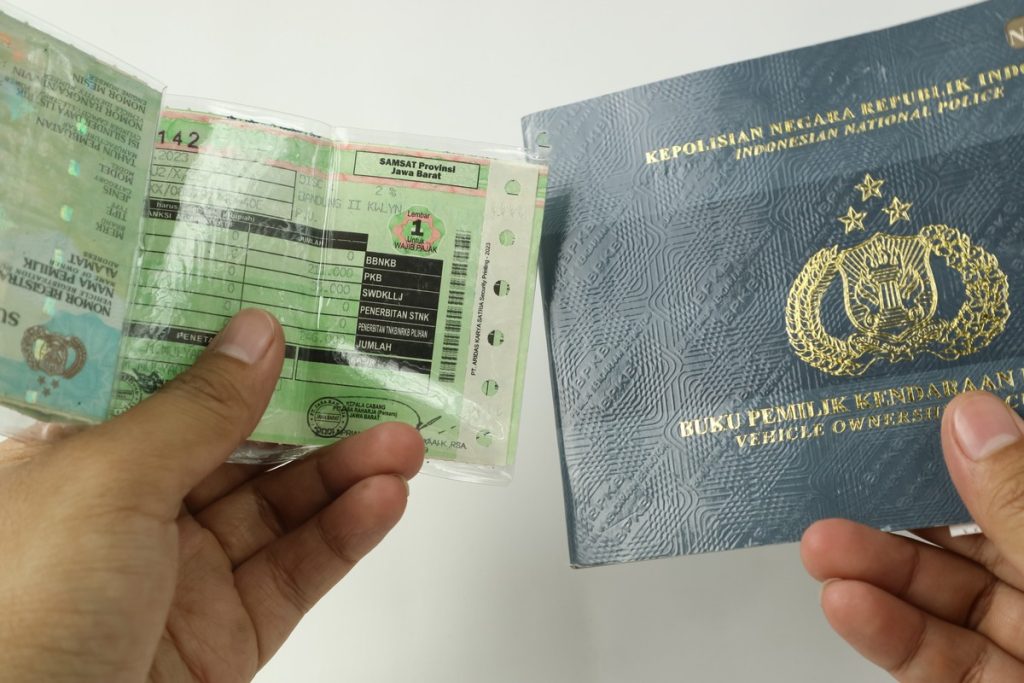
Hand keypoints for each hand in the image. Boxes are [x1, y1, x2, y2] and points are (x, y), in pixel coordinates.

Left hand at [0, 309, 423, 682]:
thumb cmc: (27, 614)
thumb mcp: (109, 481)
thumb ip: (194, 408)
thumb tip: (253, 337)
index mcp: (77, 463)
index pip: (164, 388)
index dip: (227, 348)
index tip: (286, 311)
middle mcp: (130, 514)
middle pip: (239, 444)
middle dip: (309, 411)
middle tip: (371, 375)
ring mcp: (183, 576)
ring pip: (281, 508)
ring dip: (346, 472)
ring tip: (401, 441)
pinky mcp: (228, 632)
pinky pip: (298, 571)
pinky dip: (345, 534)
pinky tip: (381, 500)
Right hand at [802, 391, 1023, 680]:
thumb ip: (1020, 504)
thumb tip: (971, 417)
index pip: (1017, 475)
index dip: (964, 441)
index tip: (900, 408)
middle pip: (971, 537)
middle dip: (898, 512)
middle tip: (837, 479)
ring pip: (942, 598)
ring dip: (874, 572)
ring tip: (819, 547)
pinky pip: (938, 659)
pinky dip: (886, 631)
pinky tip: (845, 602)